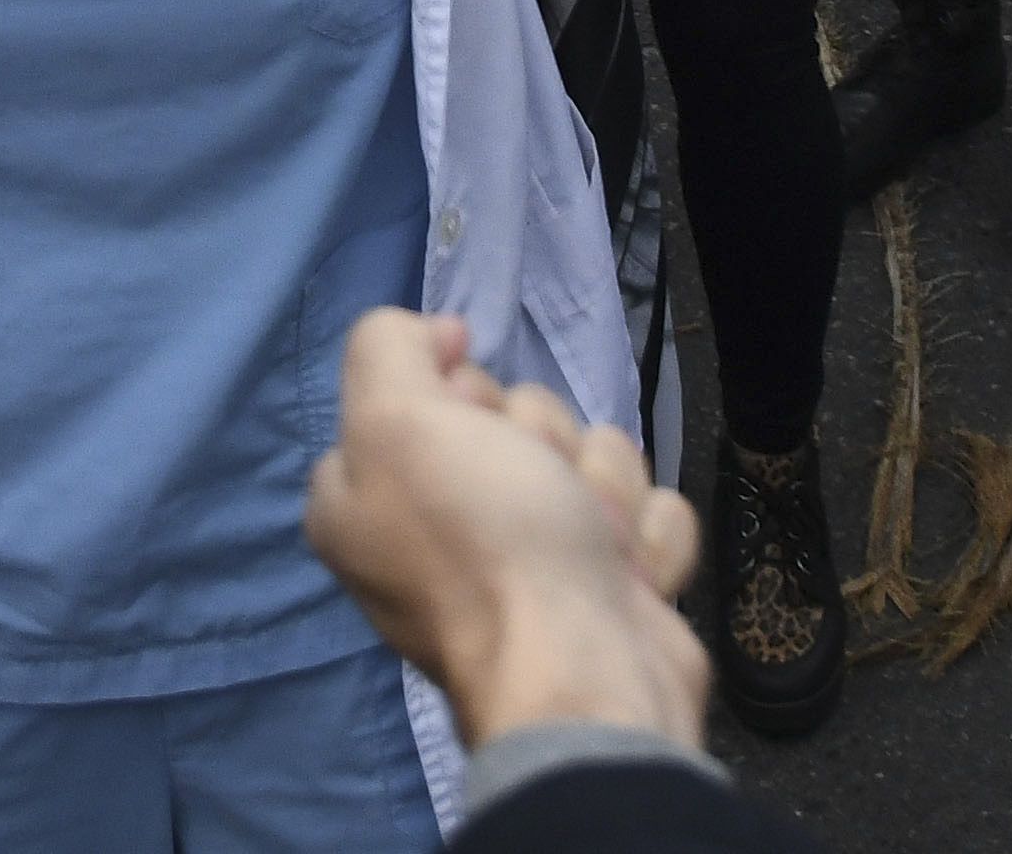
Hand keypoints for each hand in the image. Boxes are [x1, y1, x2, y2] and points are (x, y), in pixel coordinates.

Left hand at [301, 310, 708, 752]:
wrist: (587, 672)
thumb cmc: (484, 541)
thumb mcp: (394, 420)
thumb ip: (387, 348)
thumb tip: (440, 339)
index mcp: (367, 495)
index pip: (423, 388)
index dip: (456, 393)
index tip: (466, 418)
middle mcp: (438, 529)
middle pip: (514, 415)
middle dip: (542, 442)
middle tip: (536, 492)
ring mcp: (529, 562)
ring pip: (587, 456)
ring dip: (601, 491)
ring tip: (590, 545)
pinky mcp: (604, 588)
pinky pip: (642, 515)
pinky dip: (645, 541)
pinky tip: (628, 579)